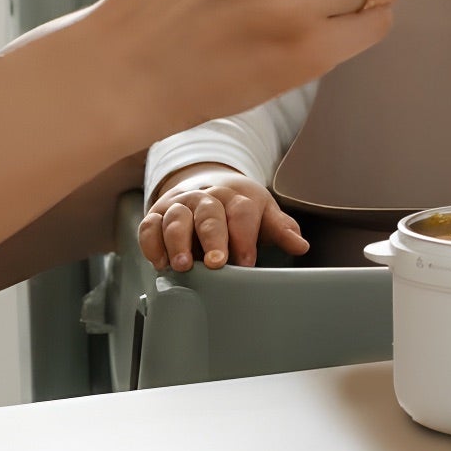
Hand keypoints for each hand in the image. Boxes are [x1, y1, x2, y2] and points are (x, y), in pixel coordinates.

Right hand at [138, 167, 307, 273]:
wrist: (205, 185)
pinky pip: (150, 226)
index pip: (242, 212)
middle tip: (216, 263)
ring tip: (182, 265)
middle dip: (212, 238)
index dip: (244, 237)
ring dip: (177, 241)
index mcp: (237, 197)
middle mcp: (207, 198)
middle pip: (209, 213)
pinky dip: (151, 243)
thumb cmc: (238, 209)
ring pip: (177, 218)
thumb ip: (281, 230)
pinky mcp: (157, 215)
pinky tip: (159, 262)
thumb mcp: (263, 215)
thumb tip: (301, 245)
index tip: (246, 261)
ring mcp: (180, 205)